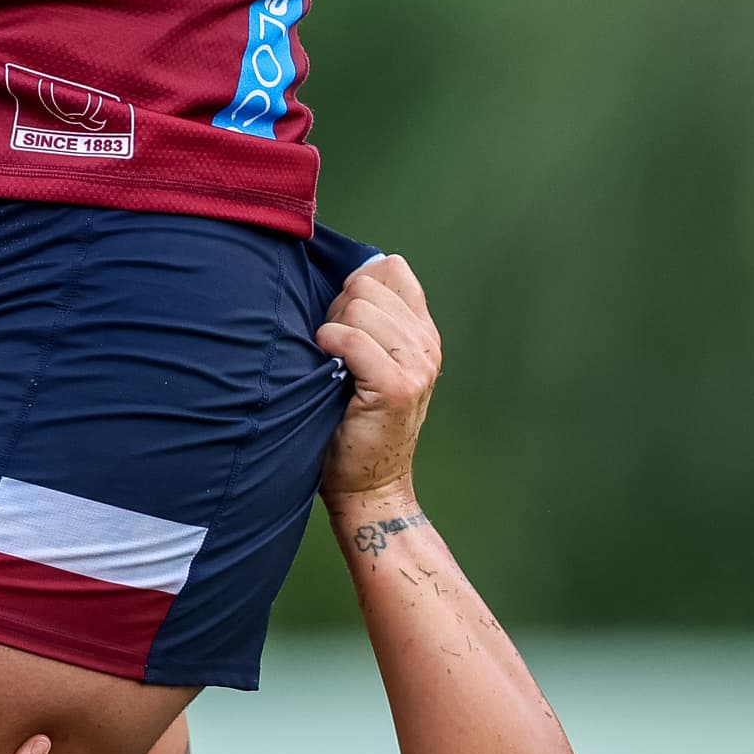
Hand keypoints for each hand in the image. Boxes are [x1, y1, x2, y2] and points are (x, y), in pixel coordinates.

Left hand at [315, 254, 440, 509]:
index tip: (343, 319)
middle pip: (369, 282)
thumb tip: (345, 277)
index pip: (393, 268)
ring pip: (360, 306)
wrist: (368, 484)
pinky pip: (352, 340)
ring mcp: (417, 366)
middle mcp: (426, 344)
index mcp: (422, 332)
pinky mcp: (397, 387)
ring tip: (332, 363)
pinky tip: (326, 365)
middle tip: (333, 349)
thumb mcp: (370, 360)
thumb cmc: (353, 421)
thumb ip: (367, 319)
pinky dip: (329, 345)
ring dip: (332, 329)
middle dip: (339, 307)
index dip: (357, 284)